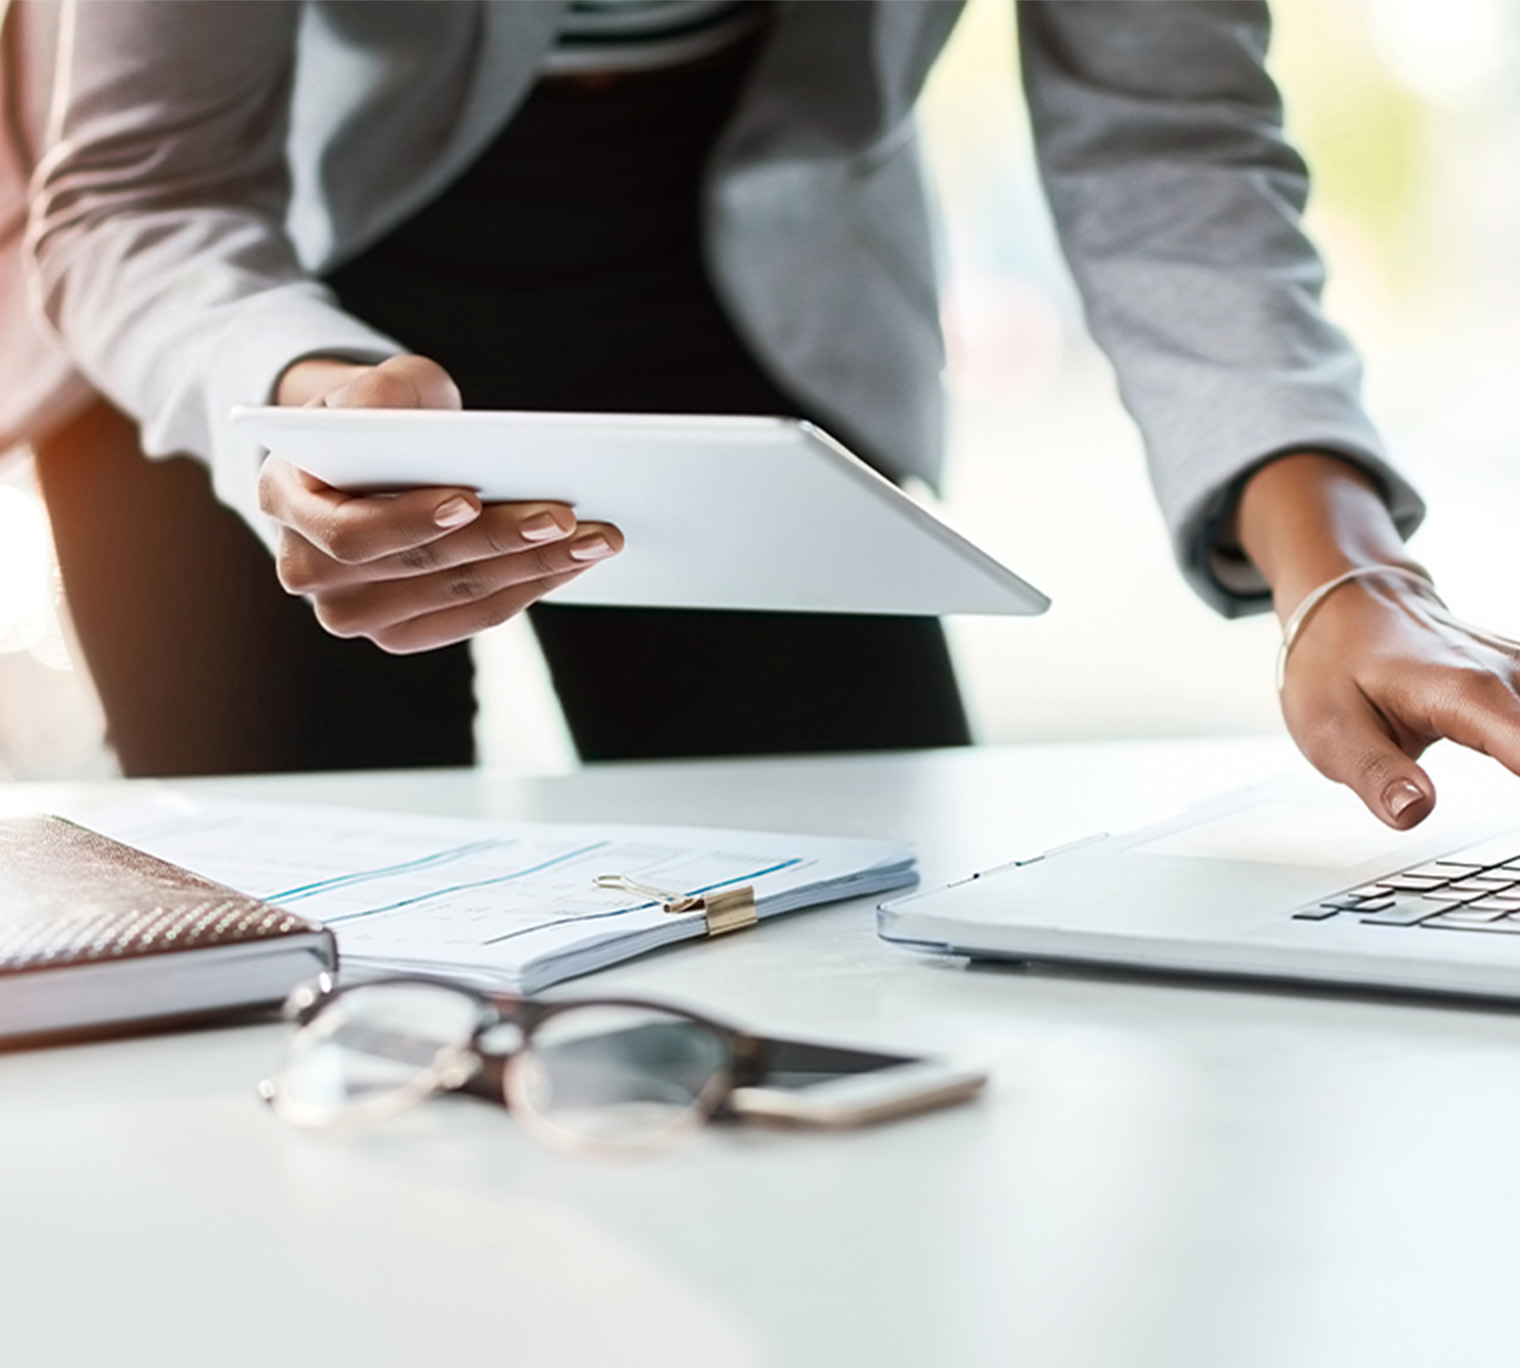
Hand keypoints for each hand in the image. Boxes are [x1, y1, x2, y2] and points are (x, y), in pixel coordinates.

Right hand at [257, 354, 622, 652]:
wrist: (373, 459)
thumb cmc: (378, 415)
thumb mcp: (376, 385)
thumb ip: (381, 393)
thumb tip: (413, 420)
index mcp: (284, 500)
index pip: (349, 532)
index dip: (410, 521)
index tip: (470, 500)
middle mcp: (307, 570)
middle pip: (417, 568)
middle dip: (500, 540)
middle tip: (568, 516)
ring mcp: (353, 611)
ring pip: (456, 595)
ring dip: (534, 568)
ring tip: (596, 538)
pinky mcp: (401, 631)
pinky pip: (474, 616)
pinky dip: (529, 586)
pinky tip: (574, 560)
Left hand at [1238, 454, 1519, 828]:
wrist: (1345, 609)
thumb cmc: (1334, 667)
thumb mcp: (1332, 730)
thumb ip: (1376, 774)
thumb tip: (1413, 811)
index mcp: (1465, 693)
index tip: (1511, 822)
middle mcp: (1508, 676)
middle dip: (1519, 765)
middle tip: (1507, 816)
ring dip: (1518, 756)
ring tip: (1487, 764)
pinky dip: (1519, 746)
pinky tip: (1505, 757)